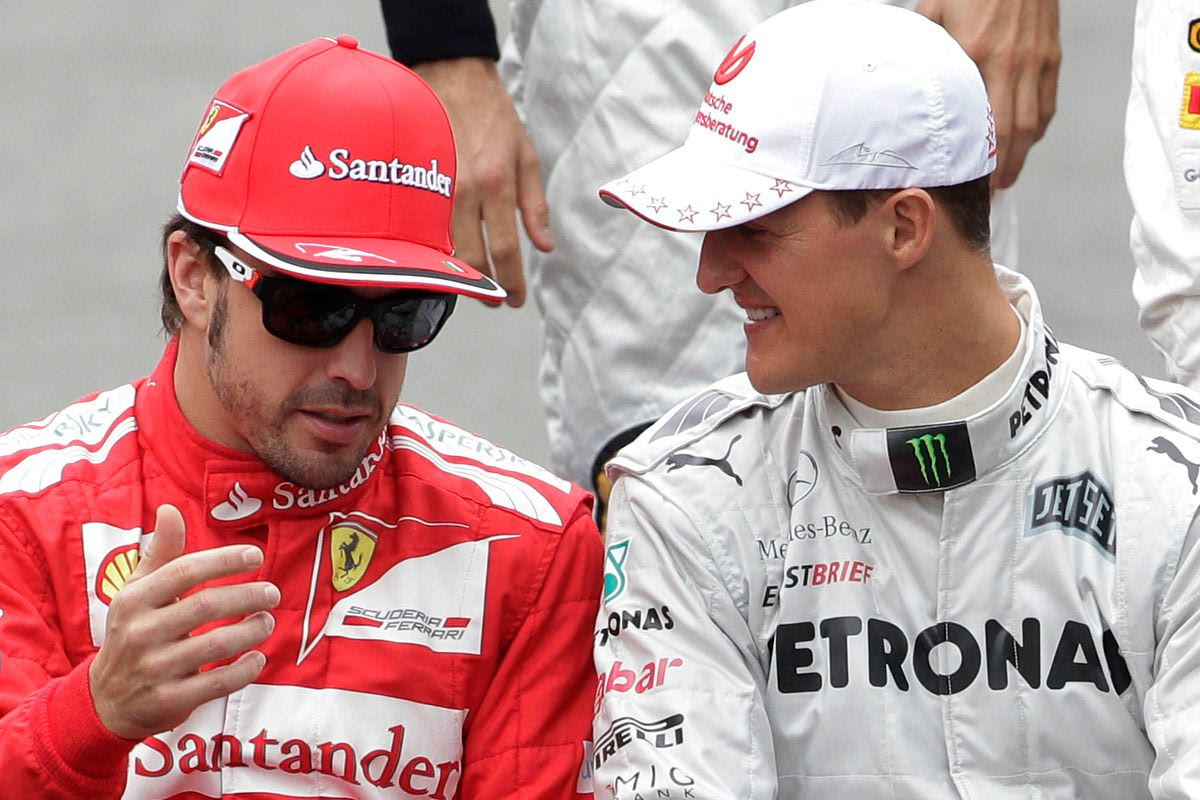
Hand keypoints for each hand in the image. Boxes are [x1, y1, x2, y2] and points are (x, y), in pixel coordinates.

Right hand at [88, 505, 279, 739]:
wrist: (106, 701)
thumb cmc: (132, 633)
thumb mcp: (137, 593)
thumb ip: (161, 554)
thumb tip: (171, 510)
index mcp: (134, 600)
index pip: (185, 571)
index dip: (224, 561)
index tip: (256, 556)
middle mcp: (141, 633)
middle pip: (206, 606)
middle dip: (247, 596)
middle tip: (272, 593)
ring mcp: (154, 669)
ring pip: (217, 644)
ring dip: (252, 630)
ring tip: (267, 621)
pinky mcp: (169, 700)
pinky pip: (218, 682)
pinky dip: (245, 669)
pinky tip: (258, 657)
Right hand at [415, 57, 552, 307]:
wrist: (451, 75)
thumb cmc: (493, 114)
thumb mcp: (527, 155)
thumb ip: (536, 204)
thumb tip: (545, 246)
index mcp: (496, 183)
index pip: (505, 248)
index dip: (511, 280)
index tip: (516, 299)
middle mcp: (465, 191)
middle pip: (471, 258)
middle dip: (484, 288)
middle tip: (494, 299)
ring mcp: (436, 189)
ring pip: (444, 249)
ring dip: (461, 275)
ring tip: (475, 285)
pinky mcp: (416, 184)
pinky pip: (426, 230)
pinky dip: (439, 252)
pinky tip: (449, 261)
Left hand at [917, 0, 1060, 188]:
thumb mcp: (937, 9)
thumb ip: (926, 46)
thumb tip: (907, 77)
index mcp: (980, 55)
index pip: (985, 122)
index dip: (980, 158)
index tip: (967, 179)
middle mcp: (1014, 63)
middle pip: (1014, 132)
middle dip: (1004, 168)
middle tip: (991, 192)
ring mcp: (1038, 59)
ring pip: (1035, 122)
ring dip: (1022, 154)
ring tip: (1007, 176)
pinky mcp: (1051, 53)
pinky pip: (1048, 101)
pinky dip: (1038, 127)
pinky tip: (1026, 141)